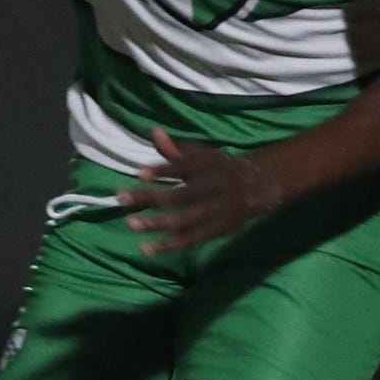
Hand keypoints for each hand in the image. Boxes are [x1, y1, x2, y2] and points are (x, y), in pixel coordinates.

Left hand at [114, 129, 283, 255]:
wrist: (258, 186)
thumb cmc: (220, 167)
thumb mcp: (202, 154)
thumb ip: (176, 148)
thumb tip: (153, 131)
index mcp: (207, 167)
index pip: (184, 167)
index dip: (163, 171)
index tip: (140, 174)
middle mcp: (211, 189)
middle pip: (180, 196)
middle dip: (151, 198)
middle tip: (121, 198)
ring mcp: (214, 212)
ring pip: (184, 220)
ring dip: (157, 223)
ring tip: (131, 223)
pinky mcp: (216, 230)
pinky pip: (191, 240)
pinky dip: (169, 245)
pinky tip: (147, 248)